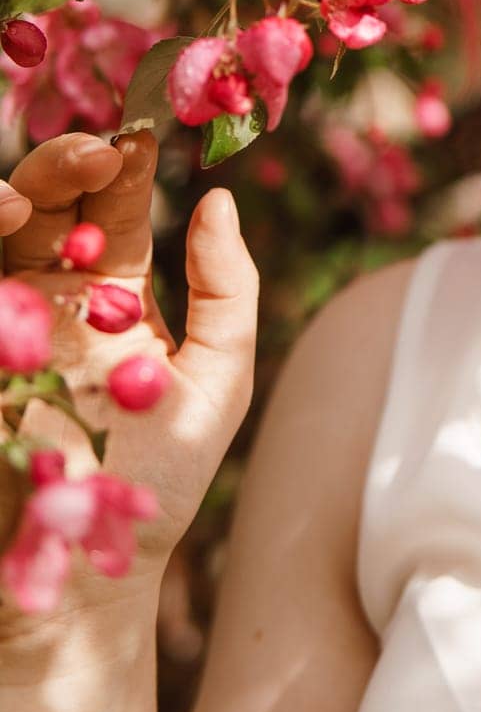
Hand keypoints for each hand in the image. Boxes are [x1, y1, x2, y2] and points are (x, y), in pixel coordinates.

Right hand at [0, 130, 258, 633]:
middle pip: (48, 204)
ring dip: (8, 200)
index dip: (125, 166)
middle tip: (101, 151)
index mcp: (112, 290)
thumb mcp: (217, 378)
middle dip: (66, 166)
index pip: (112, 207)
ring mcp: (5, 323)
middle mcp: (52, 294)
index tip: (144, 133)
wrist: (89, 579)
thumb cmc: (158, 483)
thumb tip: (220, 199)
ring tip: (25, 197)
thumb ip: (227, 290)